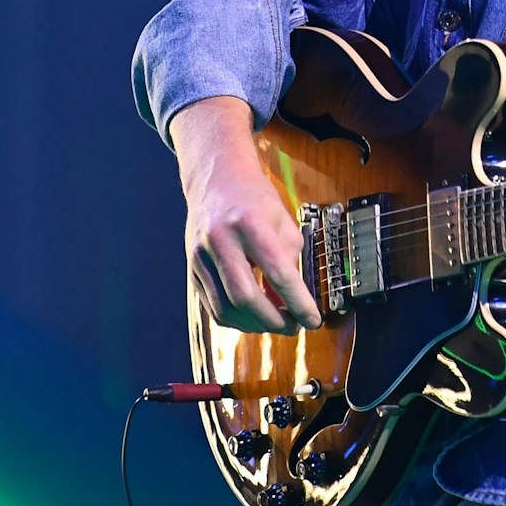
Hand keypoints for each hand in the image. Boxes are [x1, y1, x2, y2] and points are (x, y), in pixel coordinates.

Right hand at [171, 96, 323, 334]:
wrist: (216, 178)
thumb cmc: (254, 198)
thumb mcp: (282, 219)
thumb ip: (290, 259)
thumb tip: (293, 303)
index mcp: (250, 222)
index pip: (277, 272)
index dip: (298, 302)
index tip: (313, 319)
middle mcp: (221, 240)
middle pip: (245, 297)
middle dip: (274, 321)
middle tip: (294, 327)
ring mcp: (200, 256)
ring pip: (225, 309)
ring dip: (254, 326)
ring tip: (276, 324)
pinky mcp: (191, 269)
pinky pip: (212, 307)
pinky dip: (236, 320)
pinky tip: (253, 318)